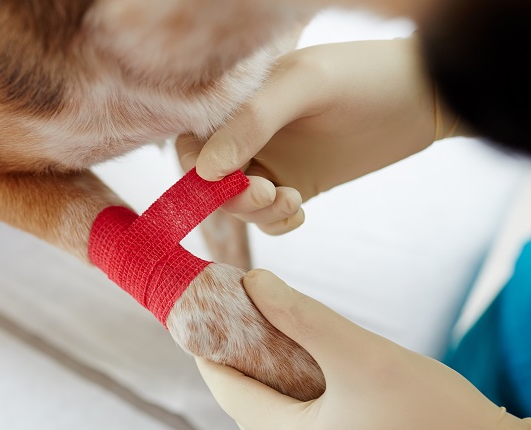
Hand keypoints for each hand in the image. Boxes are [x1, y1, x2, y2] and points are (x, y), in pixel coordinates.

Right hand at [178, 37, 461, 210]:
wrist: (425, 97)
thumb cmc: (364, 77)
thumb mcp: (305, 88)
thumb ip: (251, 123)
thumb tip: (203, 170)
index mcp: (239, 101)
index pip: (192, 140)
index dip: (195, 168)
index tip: (223, 182)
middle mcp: (250, 133)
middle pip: (211, 179)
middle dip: (230, 197)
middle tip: (266, 194)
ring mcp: (274, 159)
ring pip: (238, 202)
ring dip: (255, 212)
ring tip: (290, 200)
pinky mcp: (298, 183)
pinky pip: (270, 215)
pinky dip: (276, 222)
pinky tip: (299, 211)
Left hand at [196, 269, 529, 429]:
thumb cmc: (432, 414)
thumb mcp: (361, 357)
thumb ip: (304, 318)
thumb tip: (254, 281)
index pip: (226, 387)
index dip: (207, 345)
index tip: (200, 305)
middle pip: (245, 392)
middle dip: (237, 346)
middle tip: (234, 302)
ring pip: (272, 396)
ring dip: (265, 355)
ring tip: (263, 315)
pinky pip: (297, 402)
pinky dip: (291, 370)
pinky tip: (300, 344)